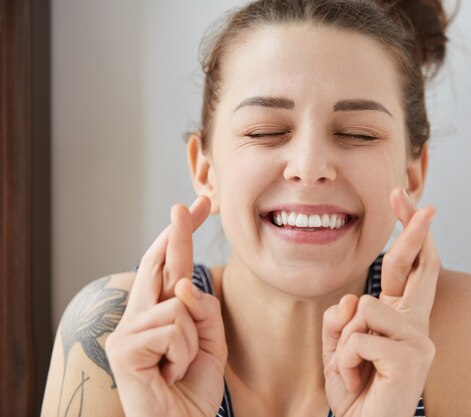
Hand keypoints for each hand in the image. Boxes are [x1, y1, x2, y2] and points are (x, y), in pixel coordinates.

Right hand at [105, 196, 227, 416]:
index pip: (170, 266)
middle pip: (160, 263)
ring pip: (179, 306)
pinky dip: (183, 354)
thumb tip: (182, 286)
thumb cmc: (192, 388)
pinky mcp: (122, 348)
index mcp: (159, 313)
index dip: (182, 234)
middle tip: (188, 203)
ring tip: (179, 367)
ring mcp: (126, 331)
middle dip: (178, 233)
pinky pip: (173, 328)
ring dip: (194, 341)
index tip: (196, 206)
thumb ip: (204, 311)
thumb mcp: (211, 343)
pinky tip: (168, 374)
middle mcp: (139, 316)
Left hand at [323, 188, 439, 416]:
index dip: (410, 233)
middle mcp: (417, 325)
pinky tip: (359, 381)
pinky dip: (345, 362)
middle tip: (404, 194)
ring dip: (344, 342)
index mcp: (402, 319)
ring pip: (365, 309)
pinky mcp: (412, 358)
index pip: (409, 268)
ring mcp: (419, 341)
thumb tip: (354, 299)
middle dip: (411, 227)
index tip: (404, 199)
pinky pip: (358, 339)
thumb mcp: (338, 350)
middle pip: (417, 265)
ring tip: (354, 370)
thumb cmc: (357, 393)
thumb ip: (341, 321)